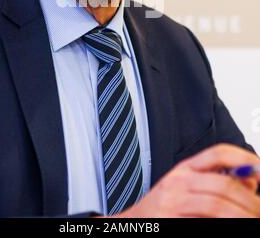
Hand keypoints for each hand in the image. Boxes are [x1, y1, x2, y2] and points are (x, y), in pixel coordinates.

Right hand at [116, 144, 259, 217]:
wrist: (132, 224)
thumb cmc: (161, 211)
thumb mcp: (186, 190)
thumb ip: (216, 182)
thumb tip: (250, 181)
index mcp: (185, 170)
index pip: (217, 153)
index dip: (242, 158)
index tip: (259, 167)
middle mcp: (178, 182)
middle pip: (223, 183)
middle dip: (250, 200)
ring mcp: (174, 203)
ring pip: (217, 205)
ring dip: (241, 215)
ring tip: (252, 220)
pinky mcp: (172, 222)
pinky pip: (204, 222)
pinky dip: (223, 224)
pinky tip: (231, 226)